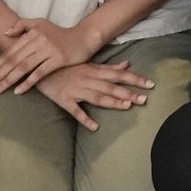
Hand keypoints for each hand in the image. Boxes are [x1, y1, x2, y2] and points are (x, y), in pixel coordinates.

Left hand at [0, 18, 95, 93]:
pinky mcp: (57, 59)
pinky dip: (27, 83)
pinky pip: (39, 73)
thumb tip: (5, 33)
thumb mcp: (41, 24)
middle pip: (13, 60)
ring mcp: (47, 49)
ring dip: (8, 80)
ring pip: (23, 67)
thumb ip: (23, 25)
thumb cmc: (59, 34)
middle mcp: (37, 40)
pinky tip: (18, 91)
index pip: (10, 51)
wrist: (82, 37)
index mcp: (31, 32)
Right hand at [35, 62, 152, 130]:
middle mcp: (87, 79)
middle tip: (145, 99)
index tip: (150, 84)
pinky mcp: (64, 99)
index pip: (118, 75)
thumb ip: (108, 66)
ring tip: (127, 107)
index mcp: (93, 70)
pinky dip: (85, 118)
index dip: (134, 79)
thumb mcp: (88, 64)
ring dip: (112, 102)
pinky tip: (95, 127)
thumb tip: (127, 64)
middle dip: (128, 92)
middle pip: (110, 86)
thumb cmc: (66, 66)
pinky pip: (75, 110)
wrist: (40, 68)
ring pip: (97, 97)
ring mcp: (76, 89)